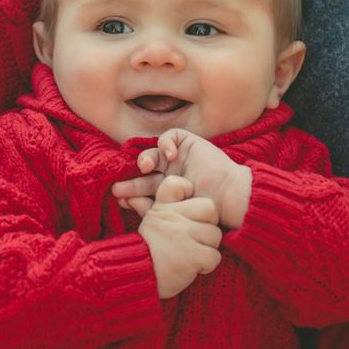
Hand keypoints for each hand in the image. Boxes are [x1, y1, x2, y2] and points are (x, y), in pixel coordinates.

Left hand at [115, 129, 253, 229]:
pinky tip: (169, 154)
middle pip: (144, 173)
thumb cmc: (205, 211)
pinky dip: (165, 143)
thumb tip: (126, 206)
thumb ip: (153, 209)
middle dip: (131, 181)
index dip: (131, 193)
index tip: (121, 200)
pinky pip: (169, 136)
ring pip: (152, 154)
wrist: (229, 198)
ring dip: (144, 159)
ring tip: (144, 167)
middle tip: (119, 188)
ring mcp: (179, 158)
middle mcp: (171, 174)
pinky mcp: (188, 143)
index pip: (144, 189)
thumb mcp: (175, 212)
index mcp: (168, 191)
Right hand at [139, 175, 222, 299]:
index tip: (186, 209)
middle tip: (196, 237)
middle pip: (210, 208)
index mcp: (162, 207)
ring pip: (215, 235)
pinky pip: (215, 256)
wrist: (136, 278)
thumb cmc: (146, 251)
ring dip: (208, 248)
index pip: (180, 184)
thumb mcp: (147, 224)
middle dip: (208, 224)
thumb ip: (148, 206)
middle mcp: (172, 216)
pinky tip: (193, 267)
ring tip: (192, 255)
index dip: (189, 194)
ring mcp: (182, 235)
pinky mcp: (192, 255)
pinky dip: (207, 265)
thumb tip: (132, 197)